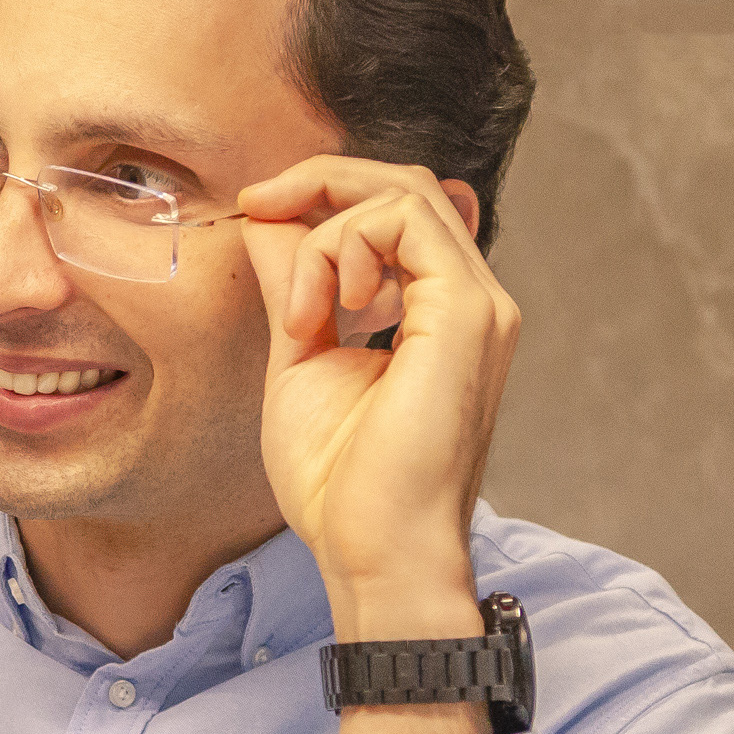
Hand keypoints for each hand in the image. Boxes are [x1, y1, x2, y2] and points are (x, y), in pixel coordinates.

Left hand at [236, 157, 520, 633]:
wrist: (374, 552)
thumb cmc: (341, 485)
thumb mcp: (300, 358)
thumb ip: (293, 283)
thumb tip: (268, 217)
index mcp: (436, 312)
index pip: (397, 209)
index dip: (324, 191)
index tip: (257, 211)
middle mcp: (469, 300)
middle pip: (406, 183)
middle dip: (320, 180)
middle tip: (258, 204)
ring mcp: (476, 304)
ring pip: (403, 193)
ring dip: (323, 234)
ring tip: (300, 316)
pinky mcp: (467, 312)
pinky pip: (402, 221)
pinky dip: (342, 247)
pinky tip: (322, 313)